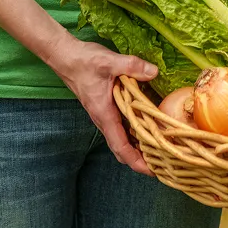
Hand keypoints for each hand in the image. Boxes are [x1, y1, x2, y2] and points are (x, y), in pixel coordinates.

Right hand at [47, 35, 156, 173]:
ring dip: (137, 147)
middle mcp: (103, 118)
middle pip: (121, 148)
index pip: (120, 146)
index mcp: (104, 114)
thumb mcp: (109, 61)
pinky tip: (147, 128)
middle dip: (139, 160)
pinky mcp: (105, 106)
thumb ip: (132, 66)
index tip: (151, 171)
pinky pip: (120, 126)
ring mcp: (104, 114)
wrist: (65, 56)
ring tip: (159, 151)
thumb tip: (154, 72)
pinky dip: (133, 133)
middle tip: (162, 164)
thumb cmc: (84, 61)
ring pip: (121, 138)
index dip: (135, 161)